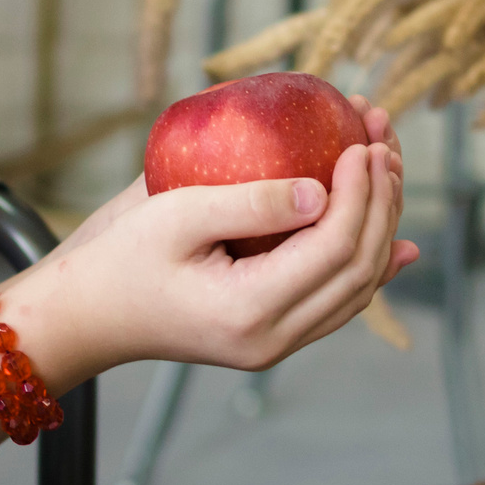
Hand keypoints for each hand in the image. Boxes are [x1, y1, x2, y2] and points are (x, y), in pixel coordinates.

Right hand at [10, 103, 417, 380]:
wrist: (87, 313)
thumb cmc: (120, 255)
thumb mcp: (175, 214)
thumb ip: (251, 203)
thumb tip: (322, 191)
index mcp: (250, 310)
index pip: (334, 248)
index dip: (359, 192)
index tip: (360, 141)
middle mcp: (273, 339)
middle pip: (359, 269)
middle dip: (381, 201)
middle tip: (380, 141)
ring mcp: (275, 344)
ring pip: (357, 288)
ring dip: (380, 225)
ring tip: (387, 166)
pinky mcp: (272, 334)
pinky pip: (337, 302)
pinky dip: (369, 264)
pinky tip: (396, 240)